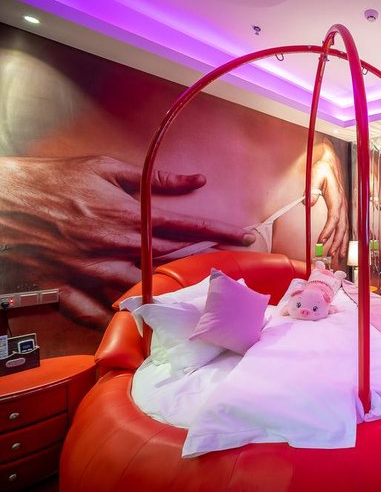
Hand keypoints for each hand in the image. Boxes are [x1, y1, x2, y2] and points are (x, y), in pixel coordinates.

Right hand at [0, 156, 254, 326]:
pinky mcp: (67, 290)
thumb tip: (195, 179)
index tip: (244, 235)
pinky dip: (117, 321)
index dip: (219, 230)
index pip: (185, 225)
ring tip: (195, 298)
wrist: (3, 202)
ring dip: (169, 294)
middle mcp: (114, 247)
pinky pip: (97, 315)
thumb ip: (152, 177)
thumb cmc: (53, 180)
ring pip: (141, 291)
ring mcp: (91, 272)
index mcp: (126, 216)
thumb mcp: (104, 167)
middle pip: (171, 260)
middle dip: (205, 262)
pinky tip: (140, 324)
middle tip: (230, 267)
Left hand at [307, 141, 348, 259]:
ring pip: (345, 228)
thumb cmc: (322, 168)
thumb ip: (311, 187)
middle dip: (337, 242)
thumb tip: (309, 202)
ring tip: (338, 256)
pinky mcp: (341, 209)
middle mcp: (342, 204)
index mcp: (336, 197)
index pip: (334, 217)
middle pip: (342, 227)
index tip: (321, 240)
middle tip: (330, 254)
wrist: (330, 163)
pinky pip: (344, 226)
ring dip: (342, 243)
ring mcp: (343, 207)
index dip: (329, 230)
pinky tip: (340, 247)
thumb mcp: (315, 174)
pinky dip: (342, 238)